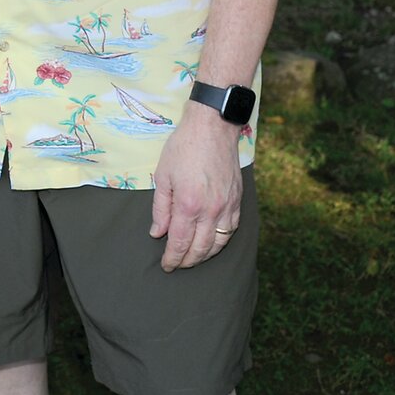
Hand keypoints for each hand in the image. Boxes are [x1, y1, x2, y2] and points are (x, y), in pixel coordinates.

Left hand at [149, 110, 243, 271]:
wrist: (212, 128)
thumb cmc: (183, 148)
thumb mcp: (163, 176)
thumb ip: (160, 208)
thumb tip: (157, 233)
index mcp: (188, 204)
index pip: (180, 242)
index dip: (172, 258)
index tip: (166, 265)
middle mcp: (210, 210)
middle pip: (200, 248)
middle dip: (187, 261)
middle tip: (177, 265)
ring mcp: (227, 206)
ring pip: (218, 243)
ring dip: (205, 256)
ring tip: (193, 259)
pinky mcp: (237, 201)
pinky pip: (231, 230)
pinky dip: (221, 241)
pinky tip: (212, 243)